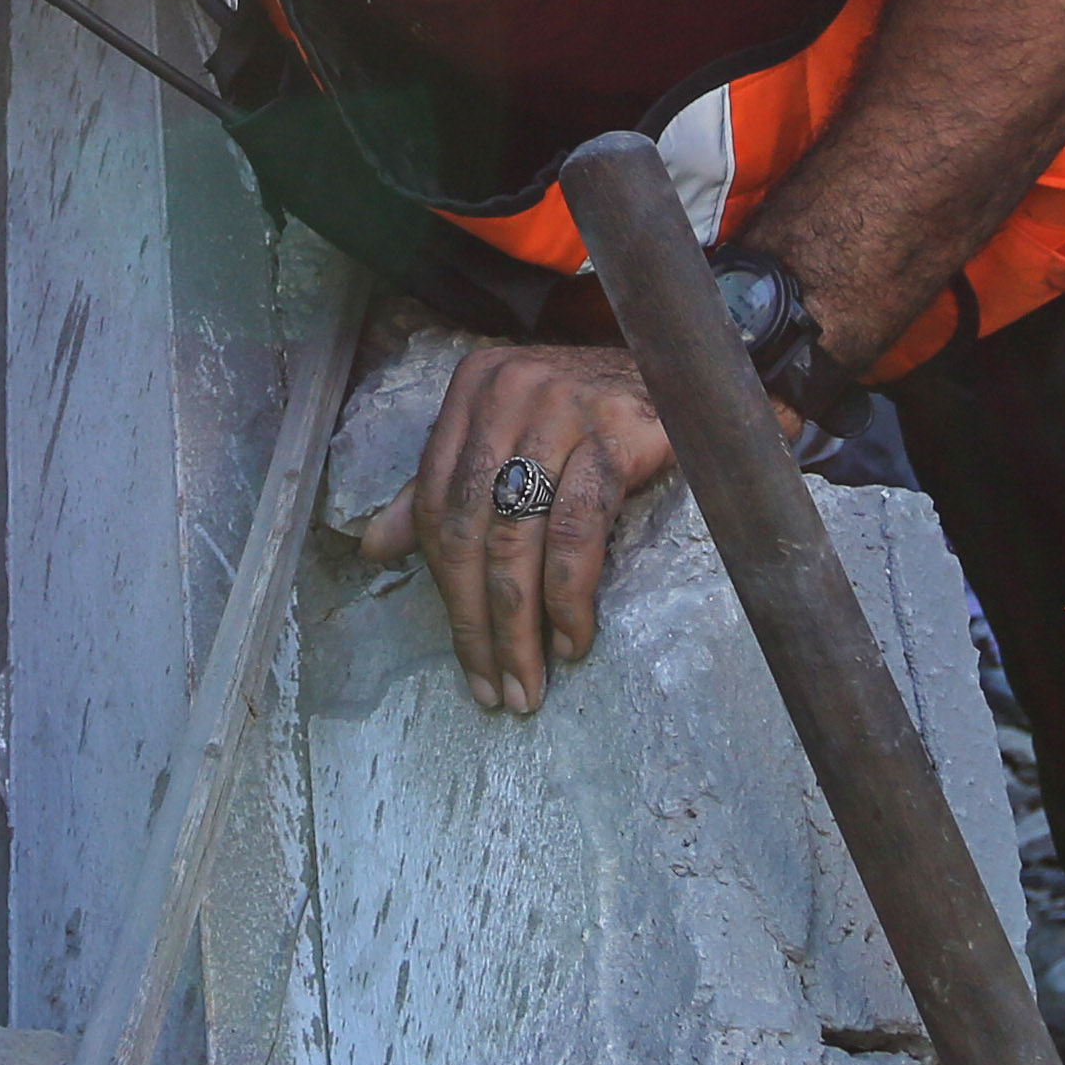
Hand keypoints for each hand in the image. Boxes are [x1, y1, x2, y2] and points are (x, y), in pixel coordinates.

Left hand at [366, 343, 674, 716]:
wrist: (689, 376)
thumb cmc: (593, 417)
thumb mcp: (510, 441)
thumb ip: (445, 490)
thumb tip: (375, 549)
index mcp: (472, 390)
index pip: (437, 505)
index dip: (444, 589)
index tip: (467, 655)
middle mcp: (507, 391)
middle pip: (470, 528)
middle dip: (478, 621)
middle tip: (496, 687)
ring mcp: (560, 408)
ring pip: (518, 537)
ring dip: (520, 626)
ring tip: (530, 682)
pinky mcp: (615, 433)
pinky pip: (578, 532)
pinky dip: (569, 598)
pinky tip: (571, 640)